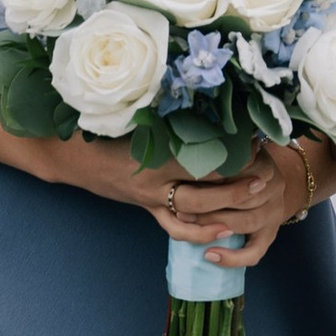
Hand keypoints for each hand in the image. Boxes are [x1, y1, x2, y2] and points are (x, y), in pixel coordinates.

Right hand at [42, 132, 301, 266]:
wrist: (70, 157)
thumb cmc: (101, 130)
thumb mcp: (135, 117)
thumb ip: (168, 116)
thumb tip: (207, 103)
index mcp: (154, 151)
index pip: (202, 156)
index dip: (233, 152)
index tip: (257, 140)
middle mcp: (155, 179)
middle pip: (205, 186)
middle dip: (239, 182)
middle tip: (266, 172)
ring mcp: (151, 198)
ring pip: (196, 211)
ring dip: (228, 207)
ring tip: (255, 197)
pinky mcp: (148, 209)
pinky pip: (176, 227)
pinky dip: (200, 232)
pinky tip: (223, 230)